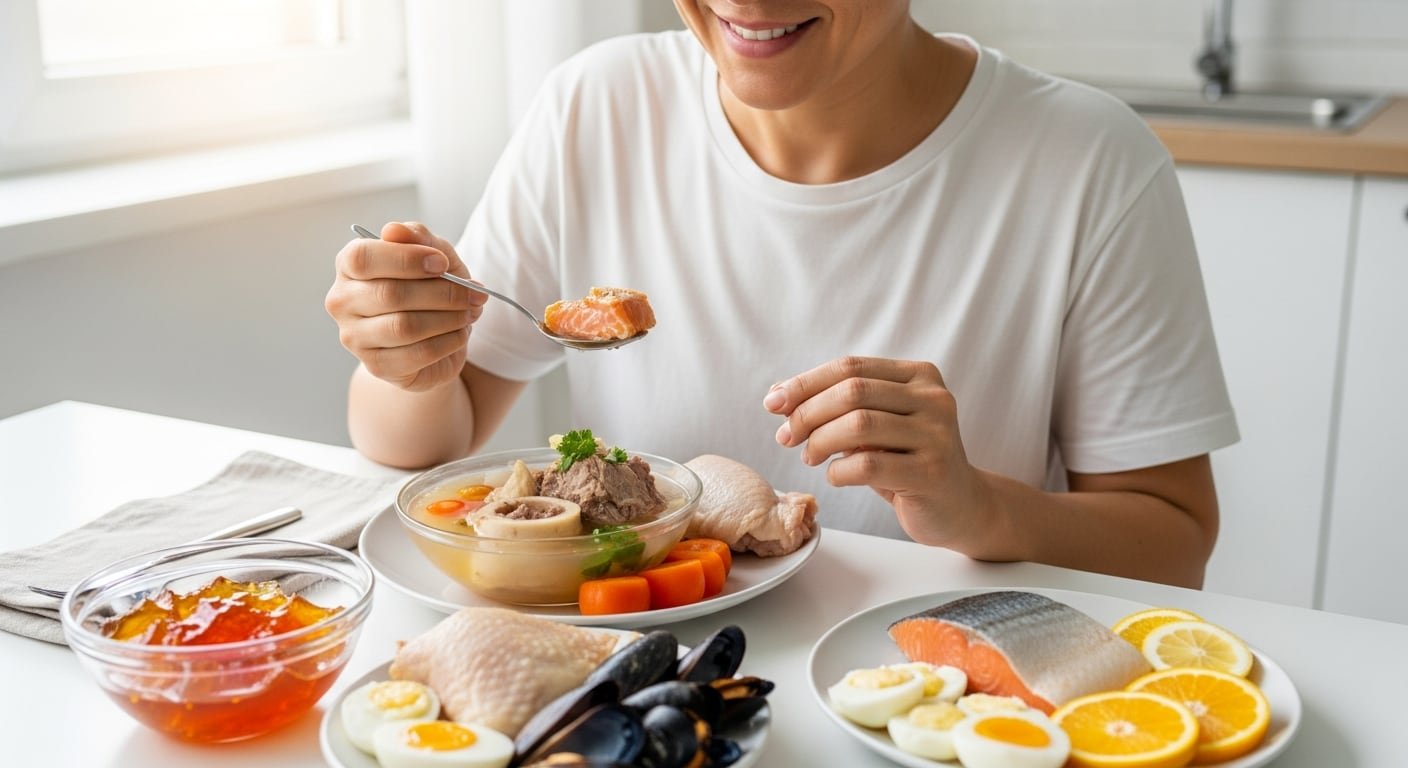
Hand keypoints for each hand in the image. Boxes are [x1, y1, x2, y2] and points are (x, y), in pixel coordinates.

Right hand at [324, 222, 486, 391]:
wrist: (434, 336)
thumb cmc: (429, 287)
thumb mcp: (433, 255)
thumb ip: (418, 238)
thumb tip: (394, 230)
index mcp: (349, 265)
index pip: (362, 258)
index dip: (406, 259)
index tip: (443, 264)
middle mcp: (342, 301)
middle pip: (389, 294)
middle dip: (442, 293)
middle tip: (473, 293)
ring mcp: (354, 337)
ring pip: (404, 327)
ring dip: (448, 318)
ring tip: (468, 313)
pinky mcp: (377, 366)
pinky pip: (417, 355)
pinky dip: (448, 342)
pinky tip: (460, 334)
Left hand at [763, 356, 993, 546]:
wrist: (960, 507)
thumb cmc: (908, 462)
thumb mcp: (875, 426)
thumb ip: (837, 406)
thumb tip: (779, 394)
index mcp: (919, 376)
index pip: (850, 367)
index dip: (805, 383)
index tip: (773, 402)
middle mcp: (934, 398)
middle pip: (852, 392)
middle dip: (807, 413)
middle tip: (786, 437)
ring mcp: (937, 435)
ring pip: (858, 425)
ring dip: (820, 441)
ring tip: (810, 457)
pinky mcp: (932, 473)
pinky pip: (868, 465)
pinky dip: (839, 471)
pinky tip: (836, 477)